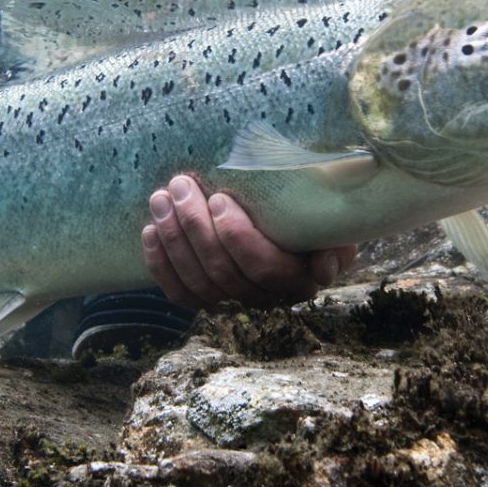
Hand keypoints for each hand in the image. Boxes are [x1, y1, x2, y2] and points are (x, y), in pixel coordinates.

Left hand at [141, 174, 357, 309]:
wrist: (294, 226)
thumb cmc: (312, 217)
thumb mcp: (334, 224)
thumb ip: (336, 242)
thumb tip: (324, 267)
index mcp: (299, 278)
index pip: (263, 266)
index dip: (236, 236)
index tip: (219, 197)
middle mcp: (266, 297)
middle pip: (223, 272)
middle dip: (195, 226)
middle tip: (180, 185)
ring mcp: (234, 301)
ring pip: (198, 282)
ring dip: (174, 238)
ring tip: (161, 198)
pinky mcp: (208, 300)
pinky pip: (181, 294)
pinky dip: (161, 265)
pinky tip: (151, 232)